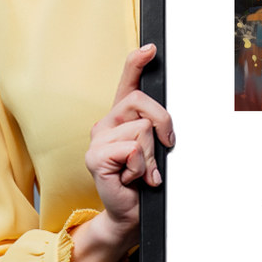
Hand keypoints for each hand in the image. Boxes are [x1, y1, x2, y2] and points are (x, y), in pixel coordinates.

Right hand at [70, 44, 174, 261]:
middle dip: (163, 124)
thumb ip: (156, 129)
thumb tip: (166, 121)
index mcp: (121, 118)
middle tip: (164, 148)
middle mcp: (106, 123)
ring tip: (142, 171)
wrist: (131, 213)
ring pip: (142, 129)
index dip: (137, 62)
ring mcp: (97, 139)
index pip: (127, 82)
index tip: (151, 48)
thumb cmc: (144, 180)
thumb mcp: (155, 149)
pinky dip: (141, 167)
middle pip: (142, 102)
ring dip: (151, 155)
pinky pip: (132, 149)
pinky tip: (132, 179)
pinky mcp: (95, 157)